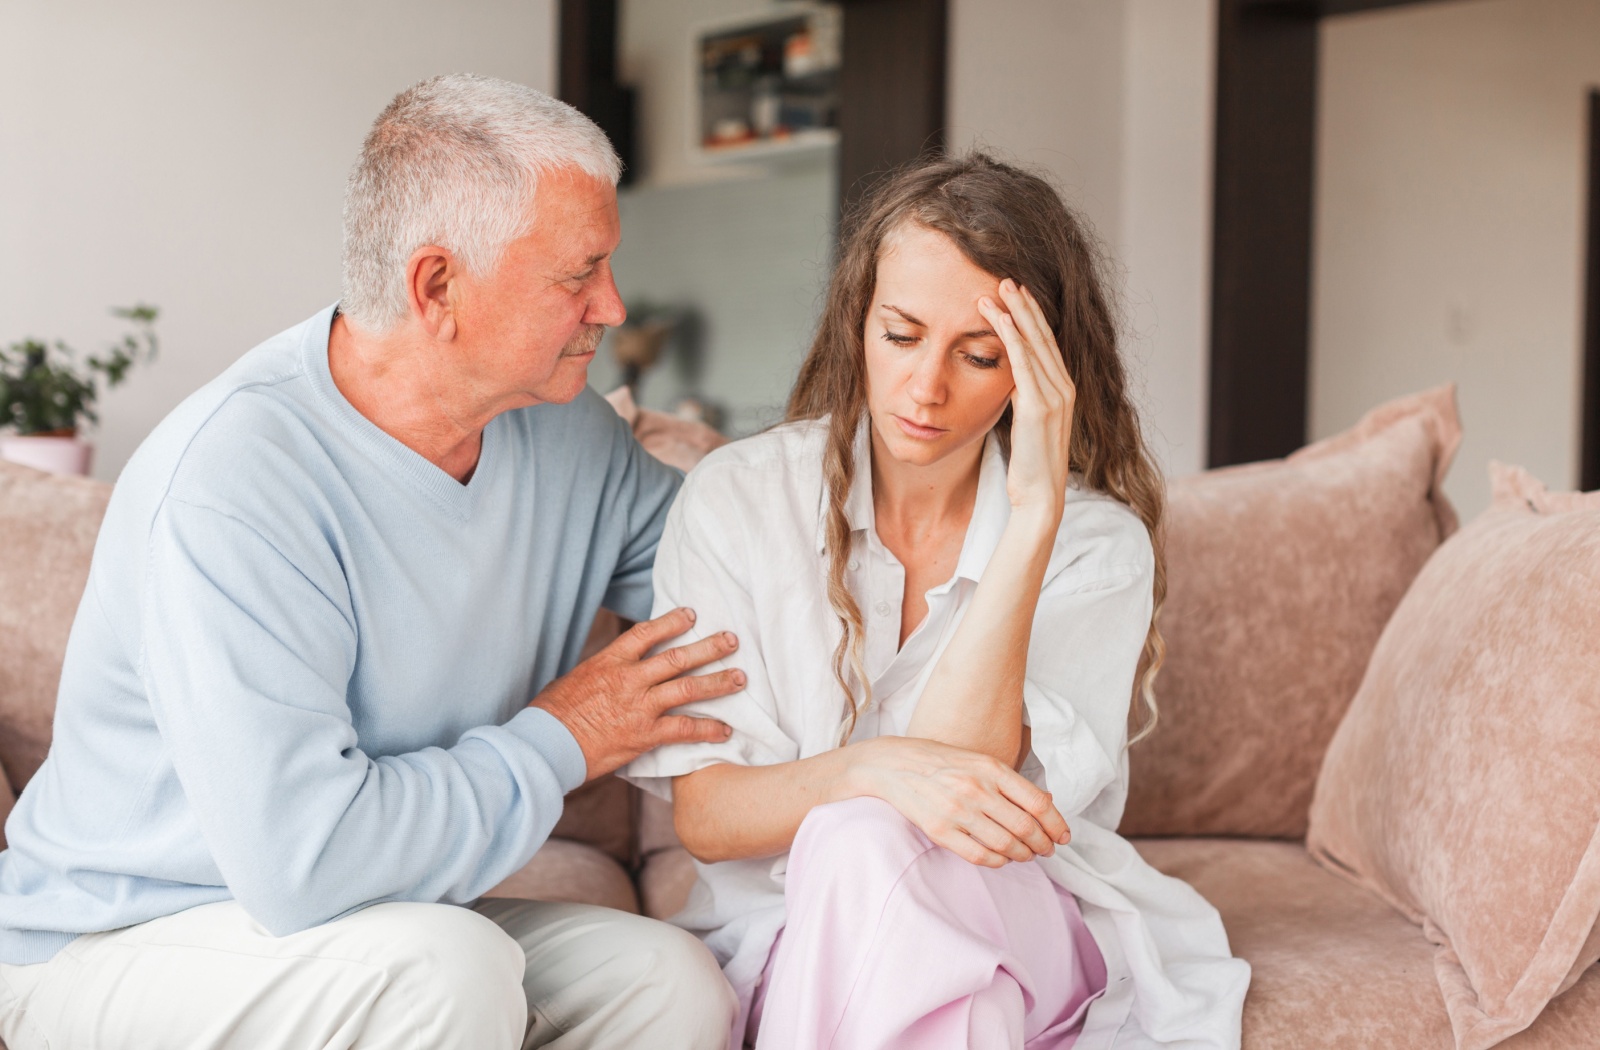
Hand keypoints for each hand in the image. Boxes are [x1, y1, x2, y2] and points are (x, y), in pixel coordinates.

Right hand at [532, 608, 743, 781]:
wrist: (547, 745)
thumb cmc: (553, 714)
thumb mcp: (573, 680)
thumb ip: (600, 672)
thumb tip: (608, 670)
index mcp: (609, 661)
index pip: (646, 633)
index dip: (671, 621)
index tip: (691, 614)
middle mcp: (629, 679)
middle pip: (677, 657)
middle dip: (709, 647)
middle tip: (732, 640)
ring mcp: (639, 706)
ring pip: (688, 688)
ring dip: (718, 682)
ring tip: (740, 677)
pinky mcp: (645, 735)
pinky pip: (684, 728)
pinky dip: (707, 729)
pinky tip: (725, 730)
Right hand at [847, 736, 1069, 867]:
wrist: (892, 764)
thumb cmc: (939, 761)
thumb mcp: (978, 760)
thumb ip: (1011, 782)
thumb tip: (1047, 803)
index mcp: (991, 768)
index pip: (1038, 803)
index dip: (1057, 824)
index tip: (1063, 837)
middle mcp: (976, 788)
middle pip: (1026, 827)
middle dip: (1043, 844)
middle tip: (1046, 850)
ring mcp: (957, 810)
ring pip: (1006, 845)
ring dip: (1022, 855)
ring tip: (1025, 855)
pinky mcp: (940, 830)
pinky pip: (979, 855)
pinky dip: (997, 861)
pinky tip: (1001, 858)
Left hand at [976, 279, 1076, 520]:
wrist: (1040, 497)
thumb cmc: (1030, 466)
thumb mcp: (1027, 424)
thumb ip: (1024, 398)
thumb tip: (1012, 382)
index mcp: (1064, 391)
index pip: (1047, 345)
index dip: (1033, 318)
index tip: (1017, 295)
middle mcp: (1065, 388)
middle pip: (1043, 336)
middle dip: (1024, 305)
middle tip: (1007, 278)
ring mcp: (1056, 396)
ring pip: (1033, 343)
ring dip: (1014, 313)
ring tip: (996, 289)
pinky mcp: (1039, 406)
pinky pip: (1022, 362)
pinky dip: (1009, 336)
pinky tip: (996, 317)